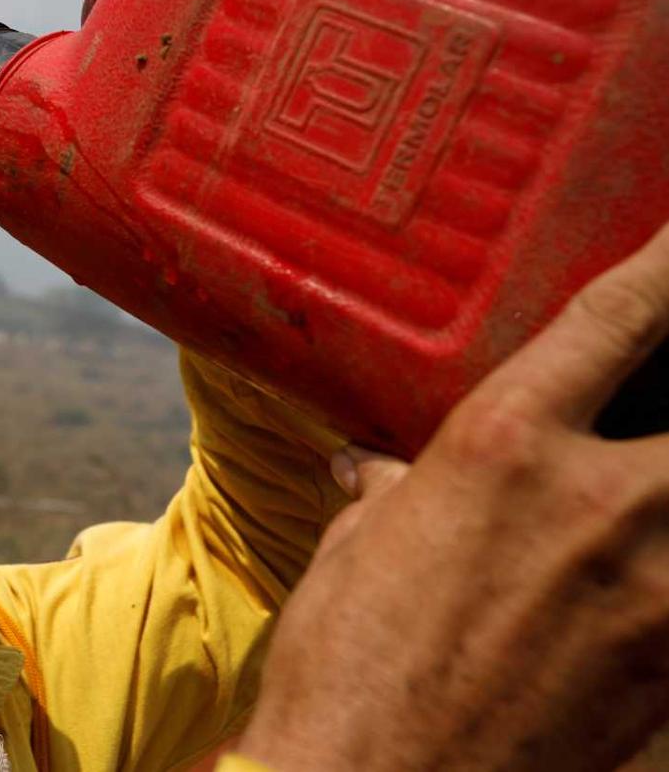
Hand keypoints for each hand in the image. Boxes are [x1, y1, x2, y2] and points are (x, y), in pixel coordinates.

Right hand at [241, 219, 668, 770]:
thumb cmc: (347, 667)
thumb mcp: (356, 552)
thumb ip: (392, 494)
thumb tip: (374, 472)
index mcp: (501, 449)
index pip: (619, 317)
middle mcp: (602, 502)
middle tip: (665, 409)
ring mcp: (660, 589)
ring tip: (649, 492)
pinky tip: (648, 580)